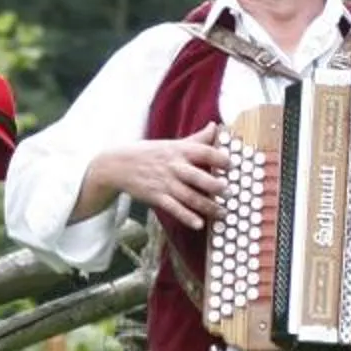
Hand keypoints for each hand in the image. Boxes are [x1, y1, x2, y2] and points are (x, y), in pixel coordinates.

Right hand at [98, 126, 226, 231]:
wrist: (118, 165)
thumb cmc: (149, 153)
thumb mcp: (172, 143)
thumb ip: (197, 138)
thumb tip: (216, 126)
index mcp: (180, 151)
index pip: (204, 152)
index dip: (220, 159)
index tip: (232, 166)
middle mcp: (174, 166)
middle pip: (199, 177)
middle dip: (216, 186)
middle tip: (229, 192)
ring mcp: (165, 183)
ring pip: (190, 197)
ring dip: (208, 207)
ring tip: (223, 213)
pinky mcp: (156, 197)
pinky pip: (174, 208)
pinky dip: (187, 217)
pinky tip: (199, 224)